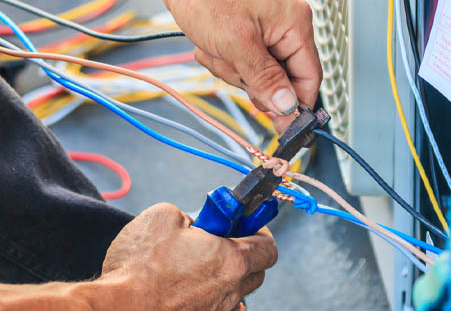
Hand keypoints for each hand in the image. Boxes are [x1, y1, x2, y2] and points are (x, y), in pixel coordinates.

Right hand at [100, 203, 276, 310]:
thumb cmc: (139, 266)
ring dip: (224, 277)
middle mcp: (231, 291)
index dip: (258, 231)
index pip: (269, 248)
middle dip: (242, 253)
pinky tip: (185, 288)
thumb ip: (190, 215)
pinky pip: (217, 308)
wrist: (114, 308)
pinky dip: (209, 296)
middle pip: (256, 272)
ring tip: (195, 267)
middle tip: (217, 241)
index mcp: (232, 261)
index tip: (243, 223)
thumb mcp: (163, 216)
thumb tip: (193, 224)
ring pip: (235, 293)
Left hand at [159, 0, 321, 131]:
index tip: (282, 126)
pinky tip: (209, 41)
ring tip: (215, 46)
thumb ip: (266, 78)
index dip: (295, 104)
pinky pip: (240, 63)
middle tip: (231, 63)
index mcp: (295, 25)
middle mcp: (285, 28)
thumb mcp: (237, 42)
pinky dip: (222, 58)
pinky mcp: (246, 33)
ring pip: (255, 74)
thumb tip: (288, 106)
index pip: (309, 77)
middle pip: (279, 79)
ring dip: (230, 67)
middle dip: (249, 78)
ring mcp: (265, 30)